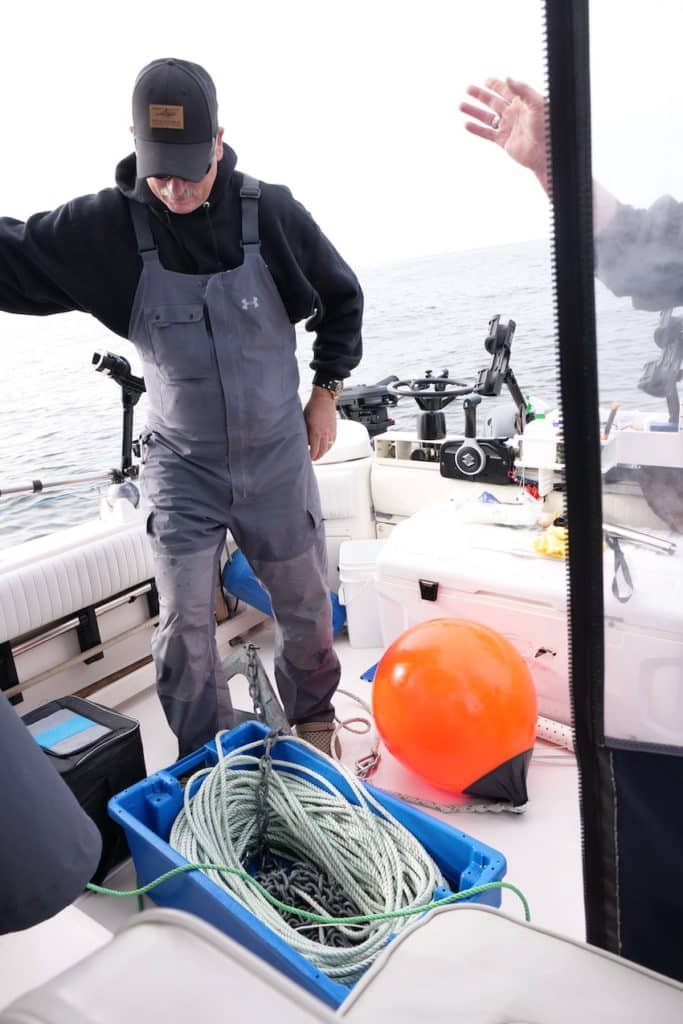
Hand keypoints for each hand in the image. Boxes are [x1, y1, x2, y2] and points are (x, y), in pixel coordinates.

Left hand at [304, 386, 337, 460]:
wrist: (324, 398)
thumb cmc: (313, 407)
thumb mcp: (304, 420)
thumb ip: (305, 432)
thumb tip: (304, 441)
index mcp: (316, 432)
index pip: (314, 450)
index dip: (311, 456)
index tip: (308, 458)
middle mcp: (325, 434)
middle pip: (322, 451)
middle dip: (317, 456)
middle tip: (313, 458)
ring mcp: (331, 432)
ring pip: (328, 447)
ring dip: (323, 452)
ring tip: (318, 454)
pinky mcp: (334, 429)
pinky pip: (332, 442)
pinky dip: (328, 446)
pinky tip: (325, 446)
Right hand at [460, 77, 548, 191]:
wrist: (545, 152)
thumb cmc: (546, 126)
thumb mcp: (536, 103)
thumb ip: (522, 89)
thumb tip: (507, 78)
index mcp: (522, 103)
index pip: (506, 90)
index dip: (495, 85)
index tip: (485, 81)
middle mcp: (513, 114)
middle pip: (493, 102)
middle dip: (481, 95)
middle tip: (468, 89)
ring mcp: (508, 128)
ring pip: (487, 118)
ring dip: (475, 112)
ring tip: (461, 106)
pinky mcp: (504, 141)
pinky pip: (487, 134)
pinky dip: (477, 129)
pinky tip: (466, 124)